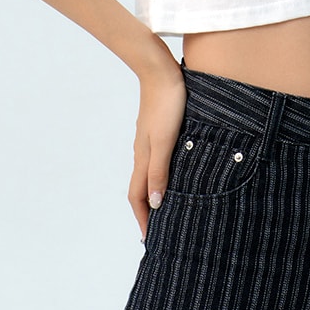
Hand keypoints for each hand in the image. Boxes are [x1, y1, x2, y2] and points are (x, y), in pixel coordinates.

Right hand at [128, 57, 186, 239]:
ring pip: (147, 174)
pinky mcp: (156, 128)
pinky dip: (159, 175)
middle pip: (140, 188)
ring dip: (152, 194)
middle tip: (156, 231)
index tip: (149, 240)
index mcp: (143, 157)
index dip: (143, 219)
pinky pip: (155, 160)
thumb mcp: (166, 141)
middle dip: (146, 212)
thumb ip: (160, 171)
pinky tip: (171, 173)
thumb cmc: (167, 103)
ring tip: (163, 208)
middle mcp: (142, 151)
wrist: (160, 69)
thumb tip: (156, 203)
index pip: (138, 196)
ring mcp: (147, 139)